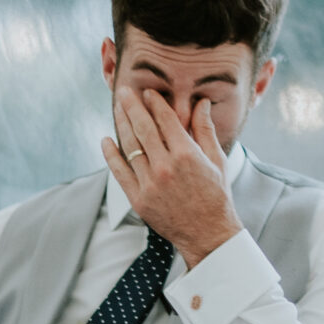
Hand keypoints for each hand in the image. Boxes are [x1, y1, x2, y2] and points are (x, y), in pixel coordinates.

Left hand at [103, 89, 242, 267]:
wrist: (208, 232)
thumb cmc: (216, 194)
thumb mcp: (217, 159)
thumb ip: (205, 130)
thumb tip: (201, 103)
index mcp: (187, 155)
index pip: (166, 120)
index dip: (155, 103)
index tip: (148, 92)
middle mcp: (166, 167)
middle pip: (144, 128)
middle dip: (132, 107)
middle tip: (124, 91)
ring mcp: (150, 184)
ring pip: (130, 147)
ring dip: (121, 125)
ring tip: (116, 109)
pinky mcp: (138, 199)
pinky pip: (120, 172)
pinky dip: (111, 155)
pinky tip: (105, 140)